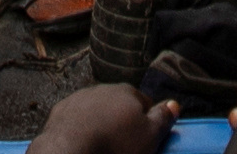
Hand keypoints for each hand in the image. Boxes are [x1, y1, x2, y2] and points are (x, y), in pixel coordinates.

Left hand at [25, 92, 173, 153]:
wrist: (70, 149)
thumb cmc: (113, 144)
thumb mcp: (149, 135)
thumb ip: (163, 118)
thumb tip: (174, 104)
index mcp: (127, 92)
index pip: (144, 102)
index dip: (147, 121)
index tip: (146, 136)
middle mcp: (103, 89)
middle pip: (119, 104)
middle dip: (123, 120)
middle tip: (125, 143)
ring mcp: (80, 98)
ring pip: (97, 109)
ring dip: (101, 122)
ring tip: (104, 144)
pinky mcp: (62, 111)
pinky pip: (76, 118)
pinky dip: (81, 127)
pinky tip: (85, 142)